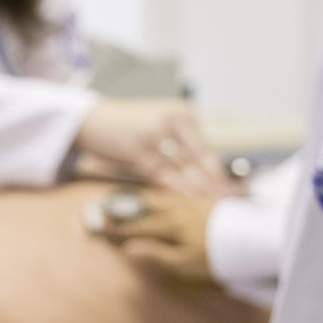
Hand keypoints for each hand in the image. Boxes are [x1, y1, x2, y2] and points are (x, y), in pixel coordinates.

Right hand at [73, 98, 239, 197]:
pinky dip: (171, 189)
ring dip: (195, 190)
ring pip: (180, 168)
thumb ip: (180, 144)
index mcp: (182, 114)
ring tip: (209, 208)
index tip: (230, 191)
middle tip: (226, 204)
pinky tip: (181, 201)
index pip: (205, 149)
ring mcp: (154, 134)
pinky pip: (159, 174)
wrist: (92, 119)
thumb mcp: (159, 125)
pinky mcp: (136, 148)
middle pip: (197, 160)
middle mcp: (171, 121)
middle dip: (212, 185)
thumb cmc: (128, 126)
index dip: (218, 172)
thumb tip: (204, 171)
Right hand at [97, 191, 215, 282]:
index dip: (120, 226)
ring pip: (163, 197)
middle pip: (147, 205)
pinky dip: (166, 194)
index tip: (102, 224)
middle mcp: (179, 208)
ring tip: (132, 198)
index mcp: (171, 224)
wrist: (252, 240)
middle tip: (110, 206)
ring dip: (145, 198)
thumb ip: (155, 254)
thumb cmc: (217, 256)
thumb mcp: (184, 262)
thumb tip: (128, 249)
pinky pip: (179, 193)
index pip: (139, 225)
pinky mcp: (207, 200)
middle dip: (128, 207)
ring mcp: (194, 201)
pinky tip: (166, 196)